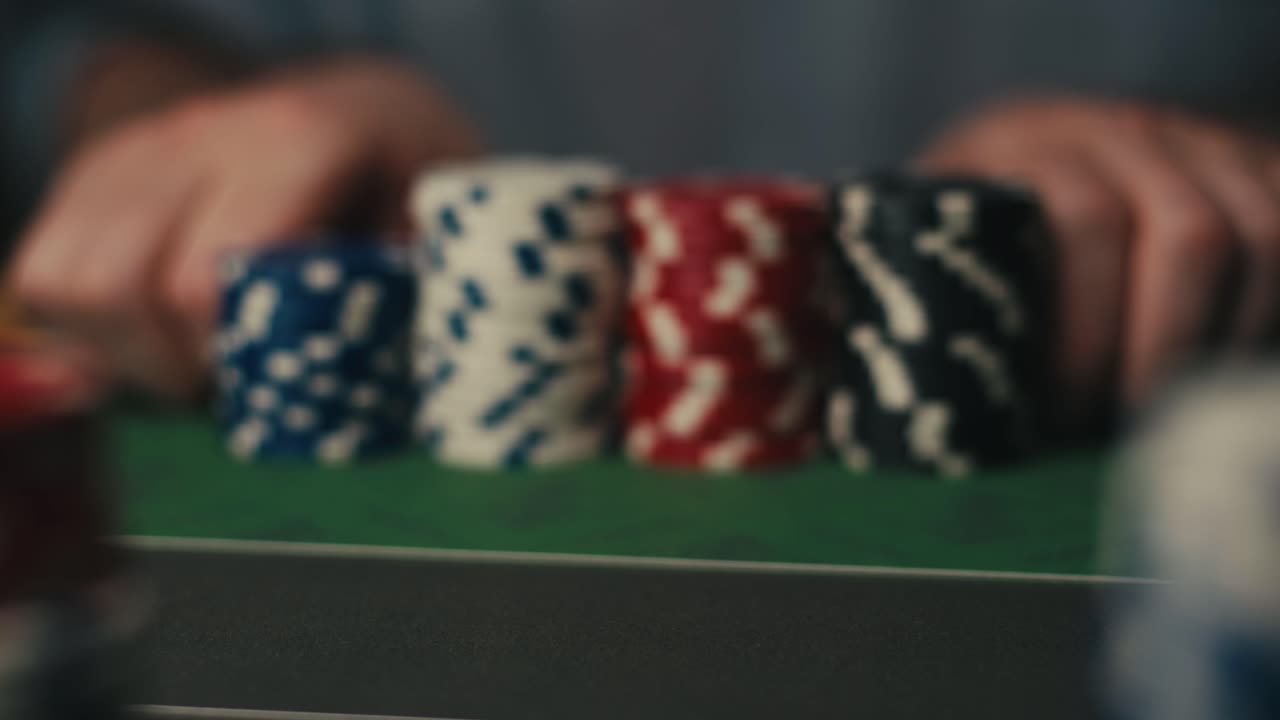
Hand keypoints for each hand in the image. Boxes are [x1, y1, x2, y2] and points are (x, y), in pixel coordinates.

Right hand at [8, 58, 482, 398]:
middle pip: (118, 286)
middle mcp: (203, 132)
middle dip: (170, 367)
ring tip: (197, 363)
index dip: (228, 362)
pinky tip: (162, 335)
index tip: (272, 390)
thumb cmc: (412, 181)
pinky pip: (43, 267)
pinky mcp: (100, 170)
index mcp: (299, 141)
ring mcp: (140, 145)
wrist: (367, 107)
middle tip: (233, 390)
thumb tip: (384, 385)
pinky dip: (89, 324)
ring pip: (62, 277)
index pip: (206, 281)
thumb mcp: (446, 232)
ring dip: (119, 348)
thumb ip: (414, 295)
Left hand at [917, 99, 1279, 416]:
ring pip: (1259, 235)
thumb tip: (877, 362)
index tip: (1053, 414)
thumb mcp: (918, 260)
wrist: (1025, 177)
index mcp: (1019, 143)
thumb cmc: (959, 253)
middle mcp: (1116, 130)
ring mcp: (1194, 142)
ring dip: (1218, 341)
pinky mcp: (1253, 168)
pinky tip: (1213, 372)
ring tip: (1165, 411)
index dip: (1080, 331)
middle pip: (1188, 230)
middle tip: (1117, 424)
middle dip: (1159, 349)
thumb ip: (907, 297)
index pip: (1083, 216)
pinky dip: (1265, 313)